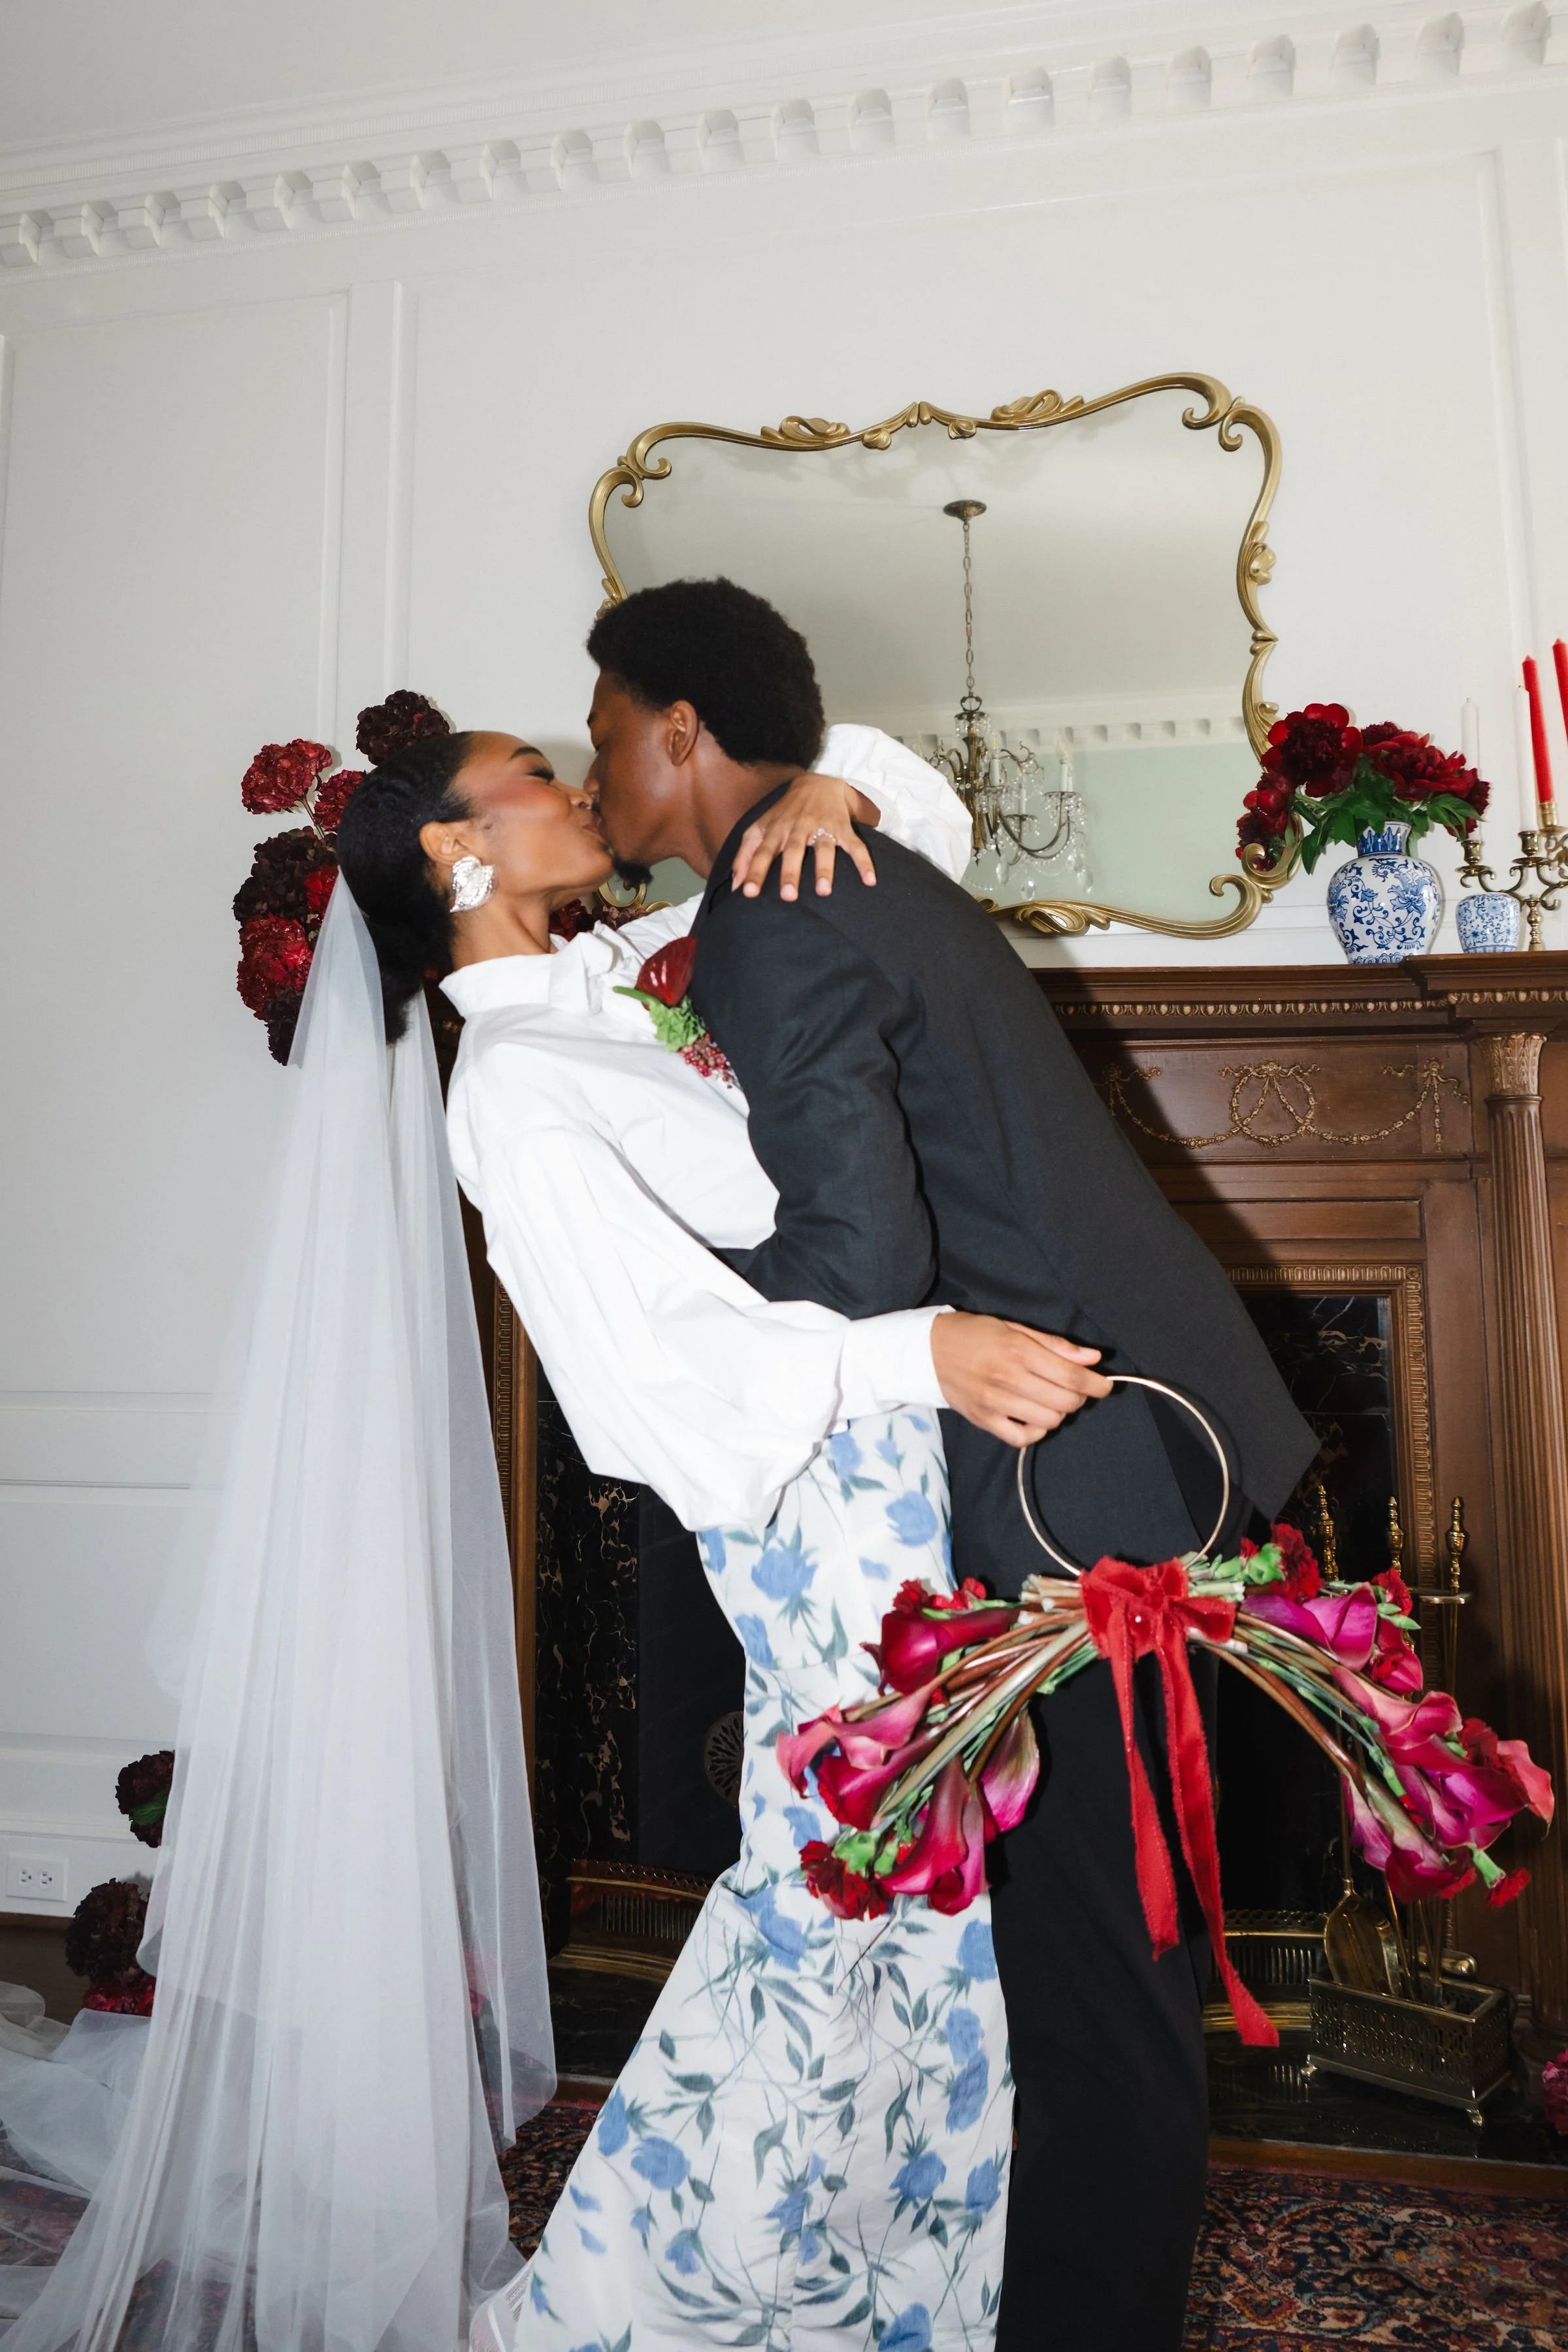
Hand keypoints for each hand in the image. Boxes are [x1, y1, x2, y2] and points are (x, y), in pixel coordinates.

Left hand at [730, 773, 879, 900]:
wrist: (817, 784)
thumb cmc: (783, 814)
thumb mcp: (760, 828)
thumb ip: (745, 855)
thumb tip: (734, 886)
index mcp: (776, 829)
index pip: (762, 852)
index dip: (754, 871)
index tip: (748, 893)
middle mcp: (798, 827)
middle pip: (793, 850)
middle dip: (790, 872)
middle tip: (788, 897)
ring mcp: (823, 827)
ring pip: (823, 848)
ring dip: (824, 869)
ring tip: (824, 891)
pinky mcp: (843, 828)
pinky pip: (855, 845)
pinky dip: (864, 862)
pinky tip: (870, 881)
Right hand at [930, 1315, 1112, 1447]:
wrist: (928, 1351)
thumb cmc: (976, 1334)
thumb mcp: (1015, 1328)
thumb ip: (1056, 1345)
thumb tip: (1093, 1358)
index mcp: (1018, 1351)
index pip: (1072, 1377)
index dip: (1097, 1385)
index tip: (1105, 1385)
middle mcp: (1008, 1378)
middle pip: (1065, 1401)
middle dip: (1079, 1396)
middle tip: (1073, 1388)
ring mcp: (995, 1403)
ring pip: (1049, 1420)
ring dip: (1059, 1411)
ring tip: (1050, 1398)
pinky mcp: (984, 1420)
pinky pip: (1022, 1437)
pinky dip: (1036, 1430)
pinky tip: (1034, 1416)